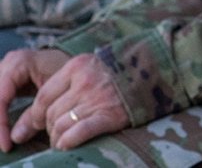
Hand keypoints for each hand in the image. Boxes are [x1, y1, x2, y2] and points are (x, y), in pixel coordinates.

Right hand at [0, 48, 69, 149]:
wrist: (76, 64)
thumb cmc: (70, 75)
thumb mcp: (55, 94)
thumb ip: (34, 115)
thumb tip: (15, 138)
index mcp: (19, 62)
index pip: (0, 97)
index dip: (0, 123)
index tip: (6, 145)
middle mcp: (7, 64)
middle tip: (4, 145)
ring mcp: (3, 70)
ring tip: (4, 141)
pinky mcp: (3, 80)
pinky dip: (0, 117)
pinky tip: (4, 132)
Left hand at [6, 52, 128, 150]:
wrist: (157, 71)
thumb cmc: (120, 71)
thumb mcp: (91, 66)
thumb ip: (66, 82)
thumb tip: (38, 112)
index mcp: (77, 66)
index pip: (43, 97)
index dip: (35, 115)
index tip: (37, 123)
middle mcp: (85, 82)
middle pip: (50, 113)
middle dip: (48, 129)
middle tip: (54, 134)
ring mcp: (97, 99)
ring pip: (61, 125)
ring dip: (57, 138)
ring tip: (61, 141)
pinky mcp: (110, 115)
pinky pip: (79, 132)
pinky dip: (68, 141)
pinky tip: (66, 145)